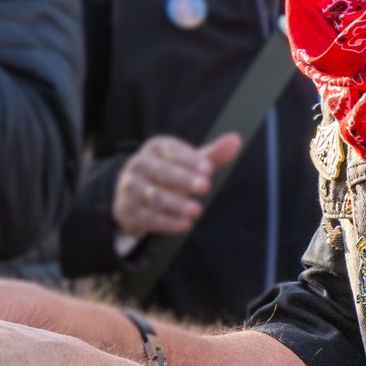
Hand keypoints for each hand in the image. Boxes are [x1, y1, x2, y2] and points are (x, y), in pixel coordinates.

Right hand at [112, 132, 240, 240]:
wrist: (130, 194)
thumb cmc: (167, 173)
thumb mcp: (187, 162)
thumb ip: (212, 154)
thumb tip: (236, 140)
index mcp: (156, 148)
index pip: (173, 151)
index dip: (191, 160)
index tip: (209, 169)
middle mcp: (140, 165)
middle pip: (163, 172)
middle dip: (184, 179)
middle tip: (205, 186)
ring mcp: (132, 188)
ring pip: (155, 196)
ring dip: (176, 204)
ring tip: (197, 210)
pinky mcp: (129, 211)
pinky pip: (149, 217)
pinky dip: (167, 222)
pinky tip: (184, 224)